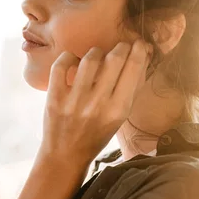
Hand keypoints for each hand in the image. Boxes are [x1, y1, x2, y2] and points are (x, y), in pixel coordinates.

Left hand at [41, 39, 150, 166]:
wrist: (66, 154)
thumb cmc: (98, 133)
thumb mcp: (121, 115)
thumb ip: (134, 87)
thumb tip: (144, 55)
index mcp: (118, 109)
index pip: (133, 68)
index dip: (138, 50)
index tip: (138, 43)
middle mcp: (98, 104)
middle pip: (114, 59)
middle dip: (121, 47)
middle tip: (121, 48)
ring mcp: (74, 100)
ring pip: (90, 58)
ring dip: (97, 51)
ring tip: (99, 56)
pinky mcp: (54, 98)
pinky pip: (61, 65)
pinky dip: (69, 57)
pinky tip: (75, 62)